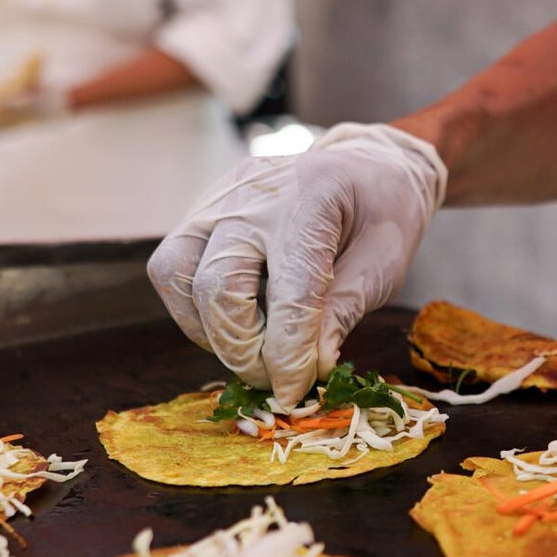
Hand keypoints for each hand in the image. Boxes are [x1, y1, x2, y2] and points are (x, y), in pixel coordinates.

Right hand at [147, 123, 447, 407]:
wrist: (363, 166)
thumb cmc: (381, 215)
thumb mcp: (385, 263)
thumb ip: (344, 312)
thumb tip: (310, 368)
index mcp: (313, 196)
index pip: (289, 289)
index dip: (289, 352)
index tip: (293, 391)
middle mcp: (255, 192)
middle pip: (218, 285)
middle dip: (244, 350)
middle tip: (276, 377)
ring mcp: (218, 198)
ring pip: (177, 275)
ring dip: (208, 330)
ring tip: (253, 350)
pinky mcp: (198, 211)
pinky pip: (172, 268)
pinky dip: (195, 310)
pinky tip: (236, 322)